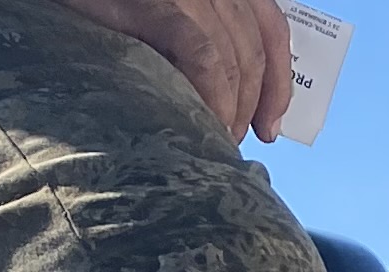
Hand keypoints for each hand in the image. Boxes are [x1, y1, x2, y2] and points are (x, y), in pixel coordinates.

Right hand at [49, 0, 295, 137]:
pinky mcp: (161, 6)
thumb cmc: (110, 3)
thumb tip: (231, 93)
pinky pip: (203, 59)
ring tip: (214, 140)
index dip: (279, 81)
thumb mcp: (165, 11)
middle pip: (255, 50)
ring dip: (231, 110)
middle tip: (235, 141)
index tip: (271, 125)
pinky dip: (211, 98)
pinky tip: (202, 123)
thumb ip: (201, 35)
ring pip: (233, 60)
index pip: (271, 27)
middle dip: (254, 106)